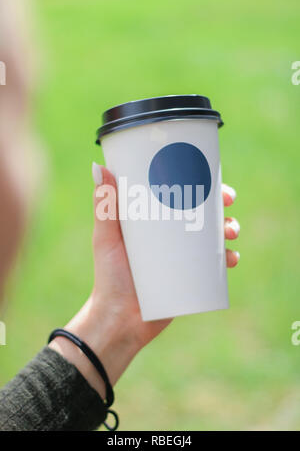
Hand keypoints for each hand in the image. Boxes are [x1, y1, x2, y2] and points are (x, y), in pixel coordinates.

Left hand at [49, 164, 239, 400]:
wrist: (120, 320)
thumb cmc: (109, 277)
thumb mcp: (106, 239)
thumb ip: (103, 207)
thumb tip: (98, 167)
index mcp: (152, 221)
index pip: (177, 194)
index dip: (197, 181)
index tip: (210, 174)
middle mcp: (169, 236)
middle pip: (201, 212)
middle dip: (220, 204)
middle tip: (228, 202)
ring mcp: (182, 257)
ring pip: (213, 236)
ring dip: (229, 228)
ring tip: (231, 232)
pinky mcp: (191, 277)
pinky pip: (215, 265)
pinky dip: (227, 259)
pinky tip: (231, 259)